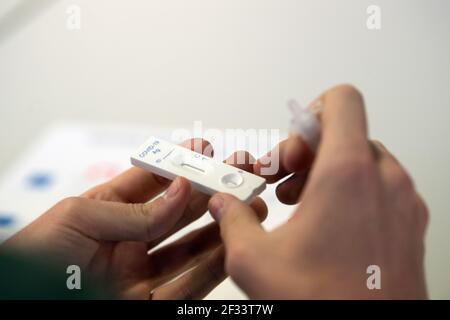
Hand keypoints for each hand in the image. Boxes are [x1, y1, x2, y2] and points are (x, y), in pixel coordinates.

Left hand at [1, 139, 266, 298]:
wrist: (23, 303)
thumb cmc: (32, 260)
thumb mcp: (77, 219)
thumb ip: (133, 210)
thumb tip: (180, 191)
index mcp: (106, 214)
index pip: (150, 183)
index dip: (178, 165)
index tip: (204, 149)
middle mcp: (127, 242)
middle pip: (178, 214)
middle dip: (210, 194)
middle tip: (238, 178)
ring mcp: (139, 274)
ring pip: (189, 249)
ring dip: (220, 229)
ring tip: (247, 209)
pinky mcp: (148, 304)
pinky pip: (186, 286)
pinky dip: (211, 266)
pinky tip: (229, 246)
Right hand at [208, 84, 428, 298]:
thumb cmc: (327, 303)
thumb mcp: (255, 260)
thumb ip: (232, 219)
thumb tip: (225, 204)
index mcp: (347, 174)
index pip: (342, 101)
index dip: (310, 114)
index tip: (291, 147)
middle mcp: (384, 180)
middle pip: (346, 132)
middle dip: (308, 152)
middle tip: (285, 181)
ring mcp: (403, 202)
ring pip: (363, 160)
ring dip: (328, 172)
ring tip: (301, 205)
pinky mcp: (410, 223)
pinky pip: (380, 186)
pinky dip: (352, 192)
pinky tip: (327, 225)